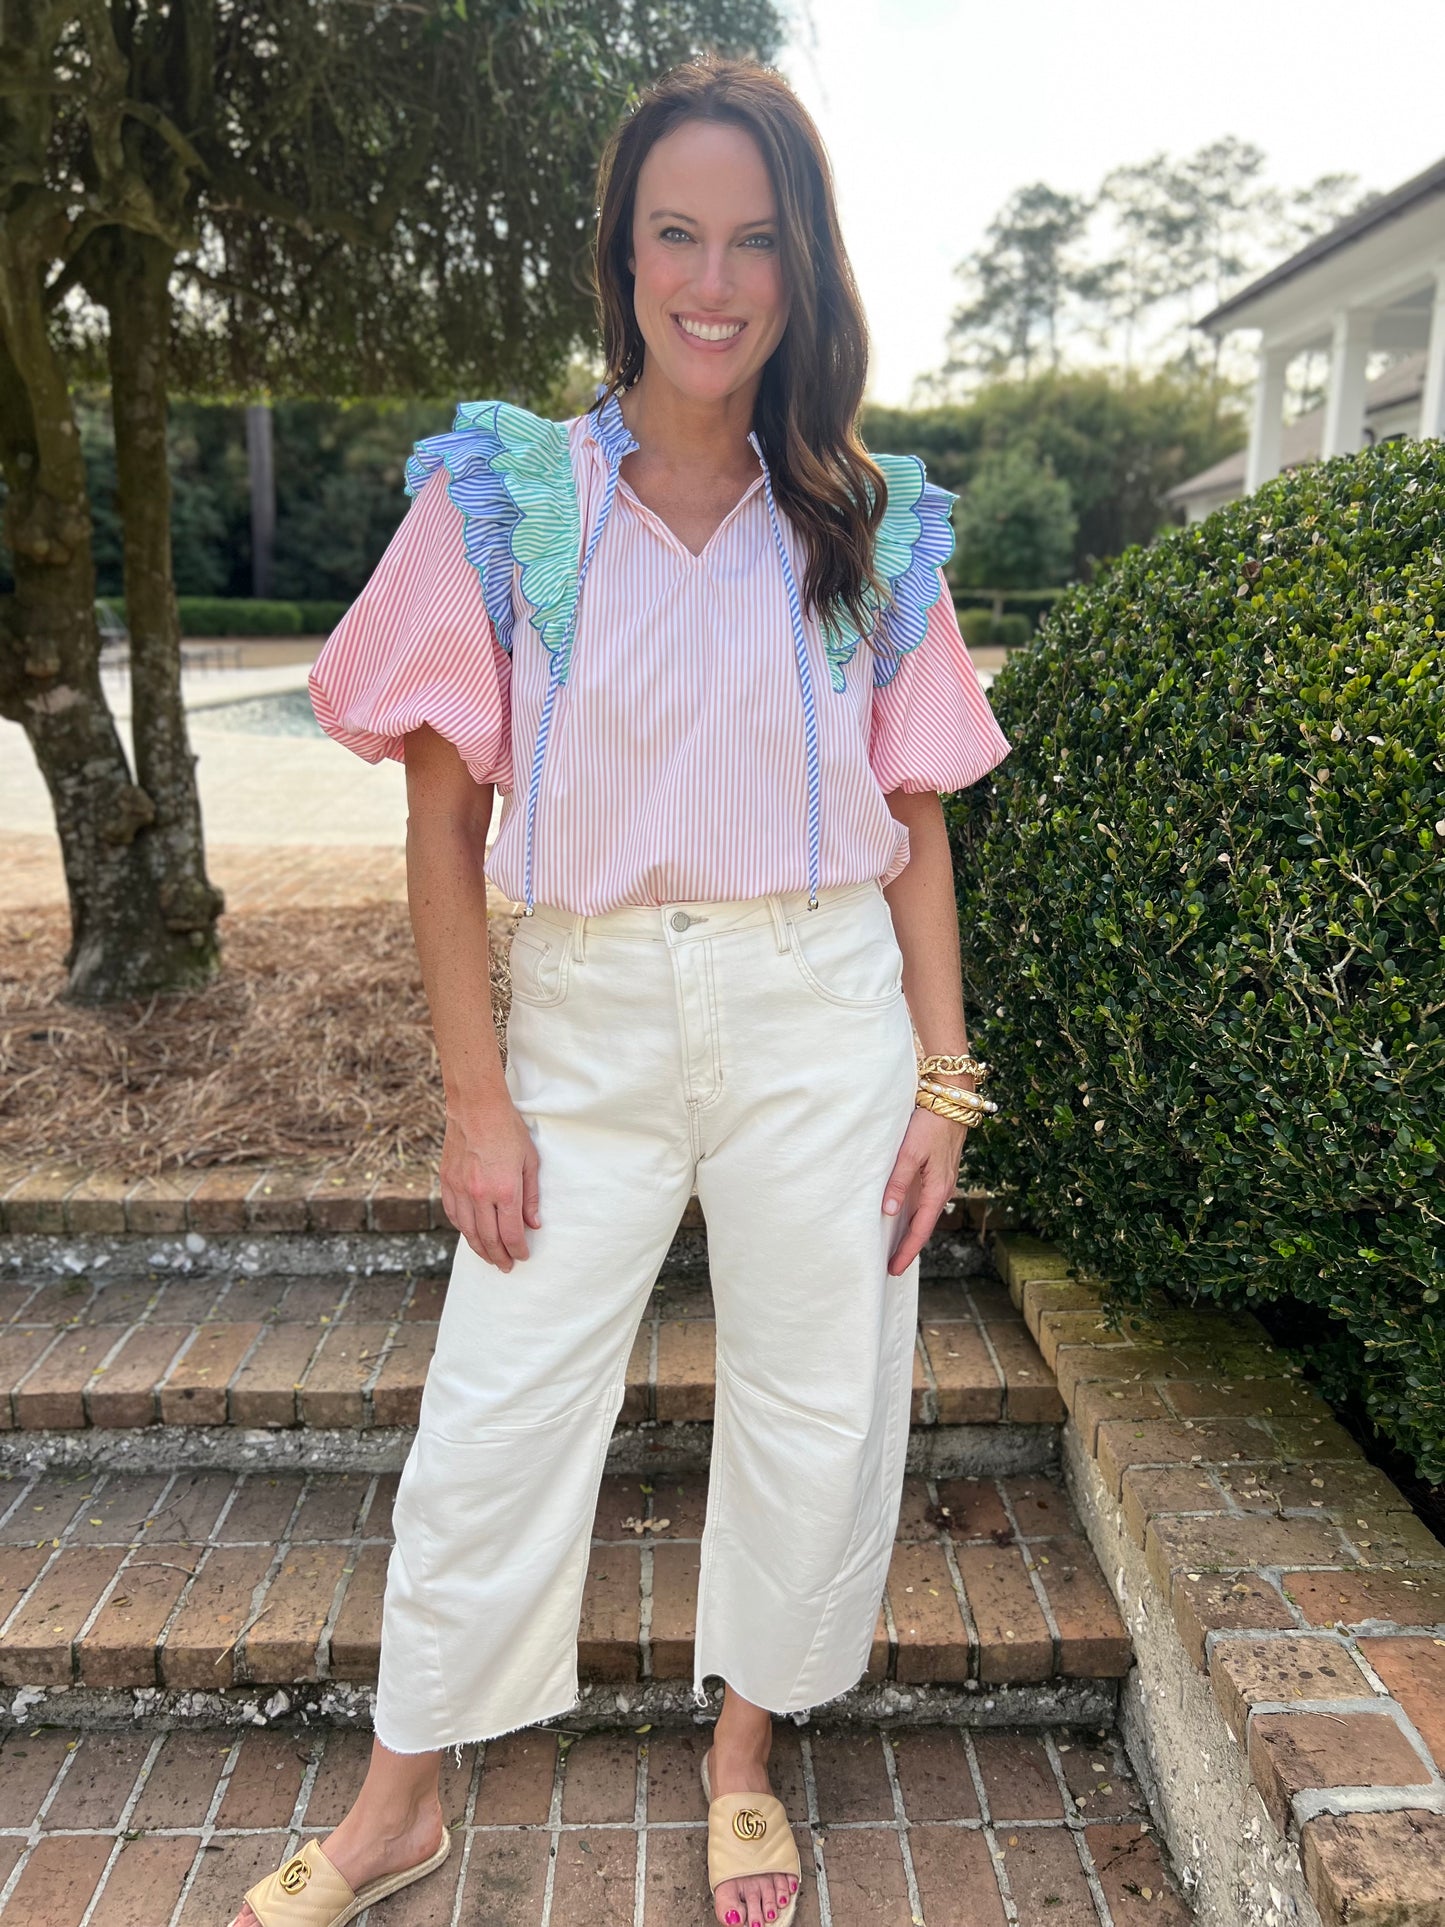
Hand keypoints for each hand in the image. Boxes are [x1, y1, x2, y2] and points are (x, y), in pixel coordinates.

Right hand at [439, 1092, 540, 1270]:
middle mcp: (480, 1194)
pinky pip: (454, 1214)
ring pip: (468, 1231)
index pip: (511, 1233)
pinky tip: (471, 1235)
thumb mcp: (530, 1161)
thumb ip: (531, 1196)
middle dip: (499, 1257)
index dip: (518, 1250)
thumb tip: (533, 1225)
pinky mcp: (447, 1181)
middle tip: (506, 1266)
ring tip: (490, 1258)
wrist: (476, 1107)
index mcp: (505, 1189)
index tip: (523, 1257)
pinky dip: (463, 1229)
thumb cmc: (508, 1130)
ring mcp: (460, 1189)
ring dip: (480, 1249)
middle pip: (489, 1238)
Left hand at [881, 1105, 966, 1277]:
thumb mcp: (910, 1153)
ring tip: (892, 1246)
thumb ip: (899, 1182)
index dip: (906, 1251)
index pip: (920, 1230)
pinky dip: (912, 1214)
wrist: (951, 1100)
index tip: (893, 1269)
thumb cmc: (930, 1124)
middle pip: (923, 1226)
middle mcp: (942, 1190)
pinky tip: (899, 1216)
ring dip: (909, 1232)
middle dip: (908, 1247)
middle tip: (890, 1265)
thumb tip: (889, 1211)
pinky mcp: (938, 1172)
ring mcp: (941, 1182)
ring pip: (924, 1214)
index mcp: (938, 1190)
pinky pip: (924, 1201)